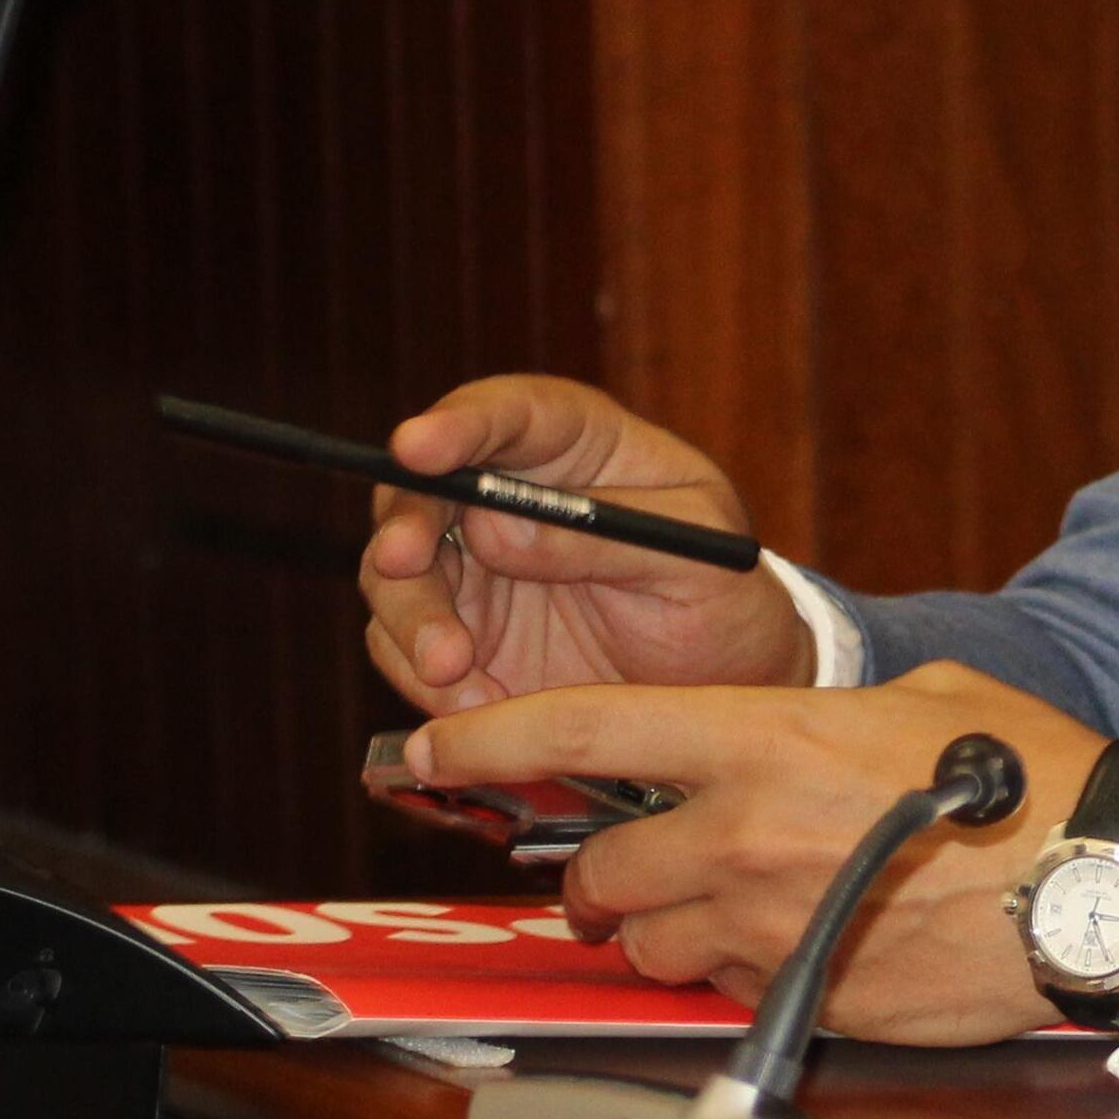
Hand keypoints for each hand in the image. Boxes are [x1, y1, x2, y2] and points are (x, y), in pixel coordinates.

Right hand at [357, 374, 806, 712]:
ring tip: (454, 670)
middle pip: (423, 490)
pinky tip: (474, 705)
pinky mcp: (459, 634)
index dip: (459, 422)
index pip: (510, 412)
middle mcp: (509, 495)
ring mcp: (475, 567)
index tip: (417, 445)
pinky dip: (423, 677)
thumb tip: (497, 529)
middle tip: (399, 561)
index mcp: (580, 445)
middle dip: (404, 524)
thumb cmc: (723, 598)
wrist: (722, 687)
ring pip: (395, 573)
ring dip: (410, 617)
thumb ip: (606, 540)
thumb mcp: (696, 564)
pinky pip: (404, 648)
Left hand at [403, 666, 1112, 1041]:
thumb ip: (830, 713)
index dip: (483, 741)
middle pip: (600, 867)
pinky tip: (805, 940)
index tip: (424, 748)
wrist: (1105, 883)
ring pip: (649, 945)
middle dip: (607, 870)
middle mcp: (744, 835)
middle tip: (644, 859)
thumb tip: (798, 730)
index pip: (583, 730)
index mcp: (765, 738)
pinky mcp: (804, 994)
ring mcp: (768, 925)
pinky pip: (728, 991)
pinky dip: (741, 972)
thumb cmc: (1037, 779)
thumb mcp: (929, 699)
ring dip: (669, 930)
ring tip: (736, 905)